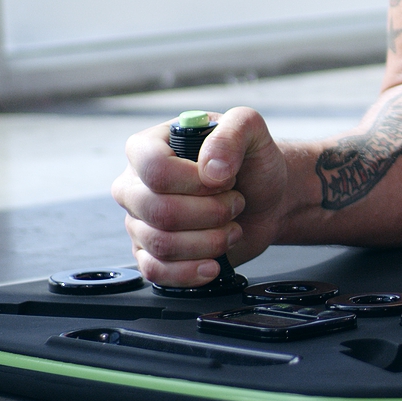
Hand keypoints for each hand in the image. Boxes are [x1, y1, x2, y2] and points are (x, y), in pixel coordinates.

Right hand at [110, 107, 291, 286]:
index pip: (154, 167)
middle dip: (210, 212)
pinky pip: (155, 271)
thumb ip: (234, 131)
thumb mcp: (251, 129)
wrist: (264, 199)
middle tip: (235, 202)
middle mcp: (137, 184)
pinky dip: (191, 271)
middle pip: (158, 210)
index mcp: (150, 146)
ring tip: (230, 226)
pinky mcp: (150, 253)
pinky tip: (213, 262)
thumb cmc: (251, 163)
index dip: (193, 180)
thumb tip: (211, 167)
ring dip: (210, 240)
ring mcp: (140, 221)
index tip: (225, 179)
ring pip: (161, 243)